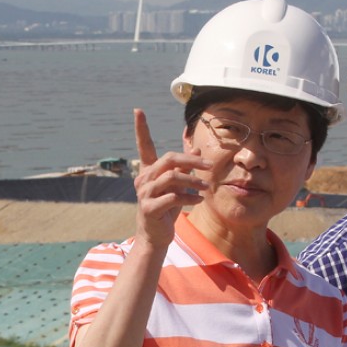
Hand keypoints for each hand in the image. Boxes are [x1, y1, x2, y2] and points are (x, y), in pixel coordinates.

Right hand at [131, 108, 208, 246]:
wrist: (155, 236)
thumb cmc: (167, 210)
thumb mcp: (178, 187)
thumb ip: (184, 168)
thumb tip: (197, 148)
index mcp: (148, 171)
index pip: (144, 146)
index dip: (140, 128)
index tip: (137, 110)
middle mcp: (143, 179)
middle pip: (169, 160)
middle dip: (191, 161)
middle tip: (209, 167)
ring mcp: (144, 194)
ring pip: (172, 177)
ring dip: (193, 181)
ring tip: (206, 188)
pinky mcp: (149, 208)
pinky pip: (173, 197)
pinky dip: (189, 198)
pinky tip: (197, 201)